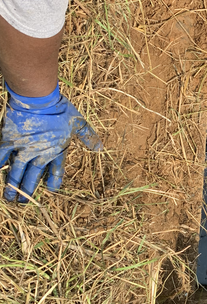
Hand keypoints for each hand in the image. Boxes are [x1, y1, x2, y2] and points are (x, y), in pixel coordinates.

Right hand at [0, 83, 102, 201]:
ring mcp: (22, 149)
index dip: (54, 182)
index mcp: (56, 151)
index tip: (51, 190)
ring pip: (16, 172)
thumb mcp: (77, 123)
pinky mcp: (8, 140)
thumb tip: (99, 148)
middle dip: (29, 190)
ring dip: (12, 185)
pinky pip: (1, 156)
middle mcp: (39, 154)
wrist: (38, 100)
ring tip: (9, 198)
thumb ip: (87, 136)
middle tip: (24, 203)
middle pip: (33, 176)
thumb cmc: (59, 110)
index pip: (56, 172)